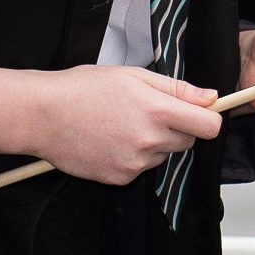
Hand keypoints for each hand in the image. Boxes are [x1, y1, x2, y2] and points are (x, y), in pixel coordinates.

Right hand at [34, 64, 221, 184]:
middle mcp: (149, 140)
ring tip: (123, 125)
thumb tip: (210, 98)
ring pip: (163, 155)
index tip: (201, 114)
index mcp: (157, 111)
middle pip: (187, 141)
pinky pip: (140, 168)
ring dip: (154, 143)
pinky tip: (111, 141)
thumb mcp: (134, 76)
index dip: (209, 119)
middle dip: (177, 128)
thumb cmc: (84, 89)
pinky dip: (133, 157)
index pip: (209, 126)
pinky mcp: (119, 178)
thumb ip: (177, 89)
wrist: (43, 115)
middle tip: (148, 113)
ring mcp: (134, 163)